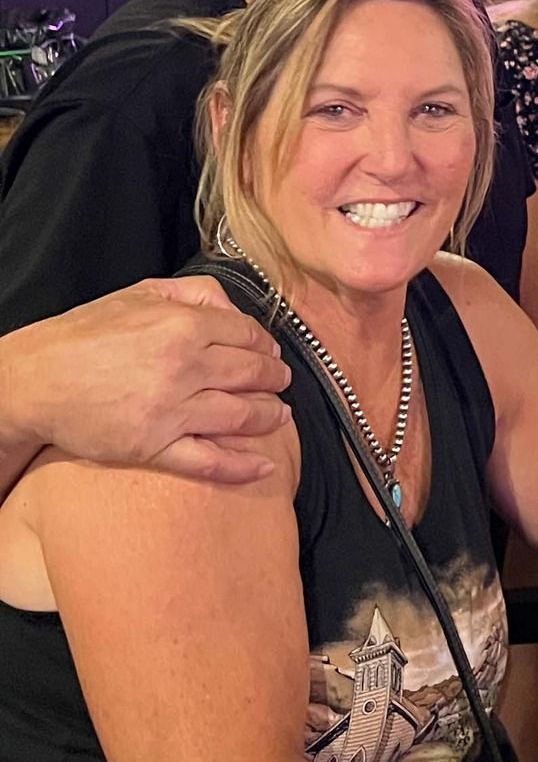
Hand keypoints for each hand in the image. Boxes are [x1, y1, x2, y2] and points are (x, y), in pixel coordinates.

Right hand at [0, 277, 292, 482]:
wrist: (33, 380)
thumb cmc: (84, 335)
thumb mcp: (139, 295)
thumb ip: (194, 293)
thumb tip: (234, 308)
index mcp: (183, 325)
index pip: (249, 336)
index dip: (266, 346)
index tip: (270, 354)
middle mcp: (183, 367)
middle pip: (253, 375)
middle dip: (275, 379)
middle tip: (280, 383)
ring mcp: (170, 410)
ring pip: (241, 416)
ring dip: (269, 416)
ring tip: (279, 415)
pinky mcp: (153, 446)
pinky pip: (209, 461)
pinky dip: (242, 467)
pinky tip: (264, 468)